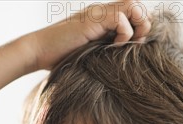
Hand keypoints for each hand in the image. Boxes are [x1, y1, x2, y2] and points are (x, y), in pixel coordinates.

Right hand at [23, 1, 150, 70]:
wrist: (39, 52)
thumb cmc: (61, 58)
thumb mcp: (92, 53)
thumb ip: (107, 49)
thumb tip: (128, 58)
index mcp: (103, 18)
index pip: (133, 10)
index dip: (141, 25)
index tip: (136, 44)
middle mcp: (102, 11)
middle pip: (137, 5)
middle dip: (143, 24)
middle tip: (135, 43)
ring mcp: (97, 13)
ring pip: (133, 6)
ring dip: (137, 26)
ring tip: (126, 43)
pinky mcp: (92, 19)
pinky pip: (120, 19)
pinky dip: (124, 34)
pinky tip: (114, 46)